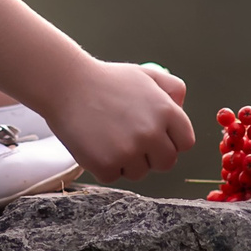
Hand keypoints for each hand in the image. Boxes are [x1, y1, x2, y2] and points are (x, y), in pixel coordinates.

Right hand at [44, 60, 193, 182]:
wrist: (66, 84)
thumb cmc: (105, 79)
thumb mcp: (145, 75)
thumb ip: (172, 88)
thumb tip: (181, 109)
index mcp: (166, 112)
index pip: (185, 143)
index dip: (170, 141)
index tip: (155, 137)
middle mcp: (151, 133)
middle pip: (166, 162)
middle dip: (151, 155)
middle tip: (130, 140)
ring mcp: (128, 151)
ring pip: (139, 172)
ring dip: (126, 161)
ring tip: (108, 137)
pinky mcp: (106, 165)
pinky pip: (113, 176)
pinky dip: (103, 165)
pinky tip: (94, 143)